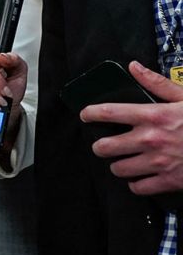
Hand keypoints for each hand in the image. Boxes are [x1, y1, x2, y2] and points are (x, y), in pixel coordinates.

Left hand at [84, 61, 182, 195]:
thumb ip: (157, 83)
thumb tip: (133, 67)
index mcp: (153, 115)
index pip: (109, 112)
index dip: (90, 113)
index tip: (85, 115)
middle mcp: (150, 139)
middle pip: (105, 147)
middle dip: (100, 146)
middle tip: (104, 145)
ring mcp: (159, 162)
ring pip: (118, 169)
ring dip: (118, 165)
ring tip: (122, 161)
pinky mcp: (169, 181)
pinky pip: (138, 187)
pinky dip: (136, 184)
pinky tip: (140, 177)